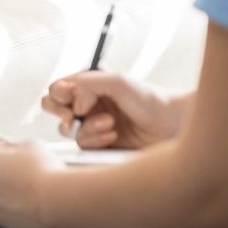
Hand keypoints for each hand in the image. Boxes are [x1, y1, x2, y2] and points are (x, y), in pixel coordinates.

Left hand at [0, 139, 60, 227]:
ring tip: (27, 194)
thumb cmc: (44, 170)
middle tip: (21, 179)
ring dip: (6, 195)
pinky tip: (27, 207)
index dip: (4, 160)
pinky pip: (2, 213)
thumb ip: (18, 147)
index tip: (14, 163)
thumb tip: (18, 151)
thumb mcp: (32, 145)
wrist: (54, 201)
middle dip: (2, 178)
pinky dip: (11, 210)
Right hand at [42, 71, 181, 149]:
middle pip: (54, 109)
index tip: (71, 100)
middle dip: (61, 114)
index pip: (58, 88)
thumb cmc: (151, 100)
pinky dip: (95, 140)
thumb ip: (87, 84)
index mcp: (89, 85)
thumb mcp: (118, 81)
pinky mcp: (99, 144)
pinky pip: (83, 146)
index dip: (59, 95)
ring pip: (68, 131)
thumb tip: (72, 103)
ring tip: (109, 124)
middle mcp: (87, 104)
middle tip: (72, 117)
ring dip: (87, 128)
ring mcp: (92, 125)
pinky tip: (113, 136)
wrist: (173, 126)